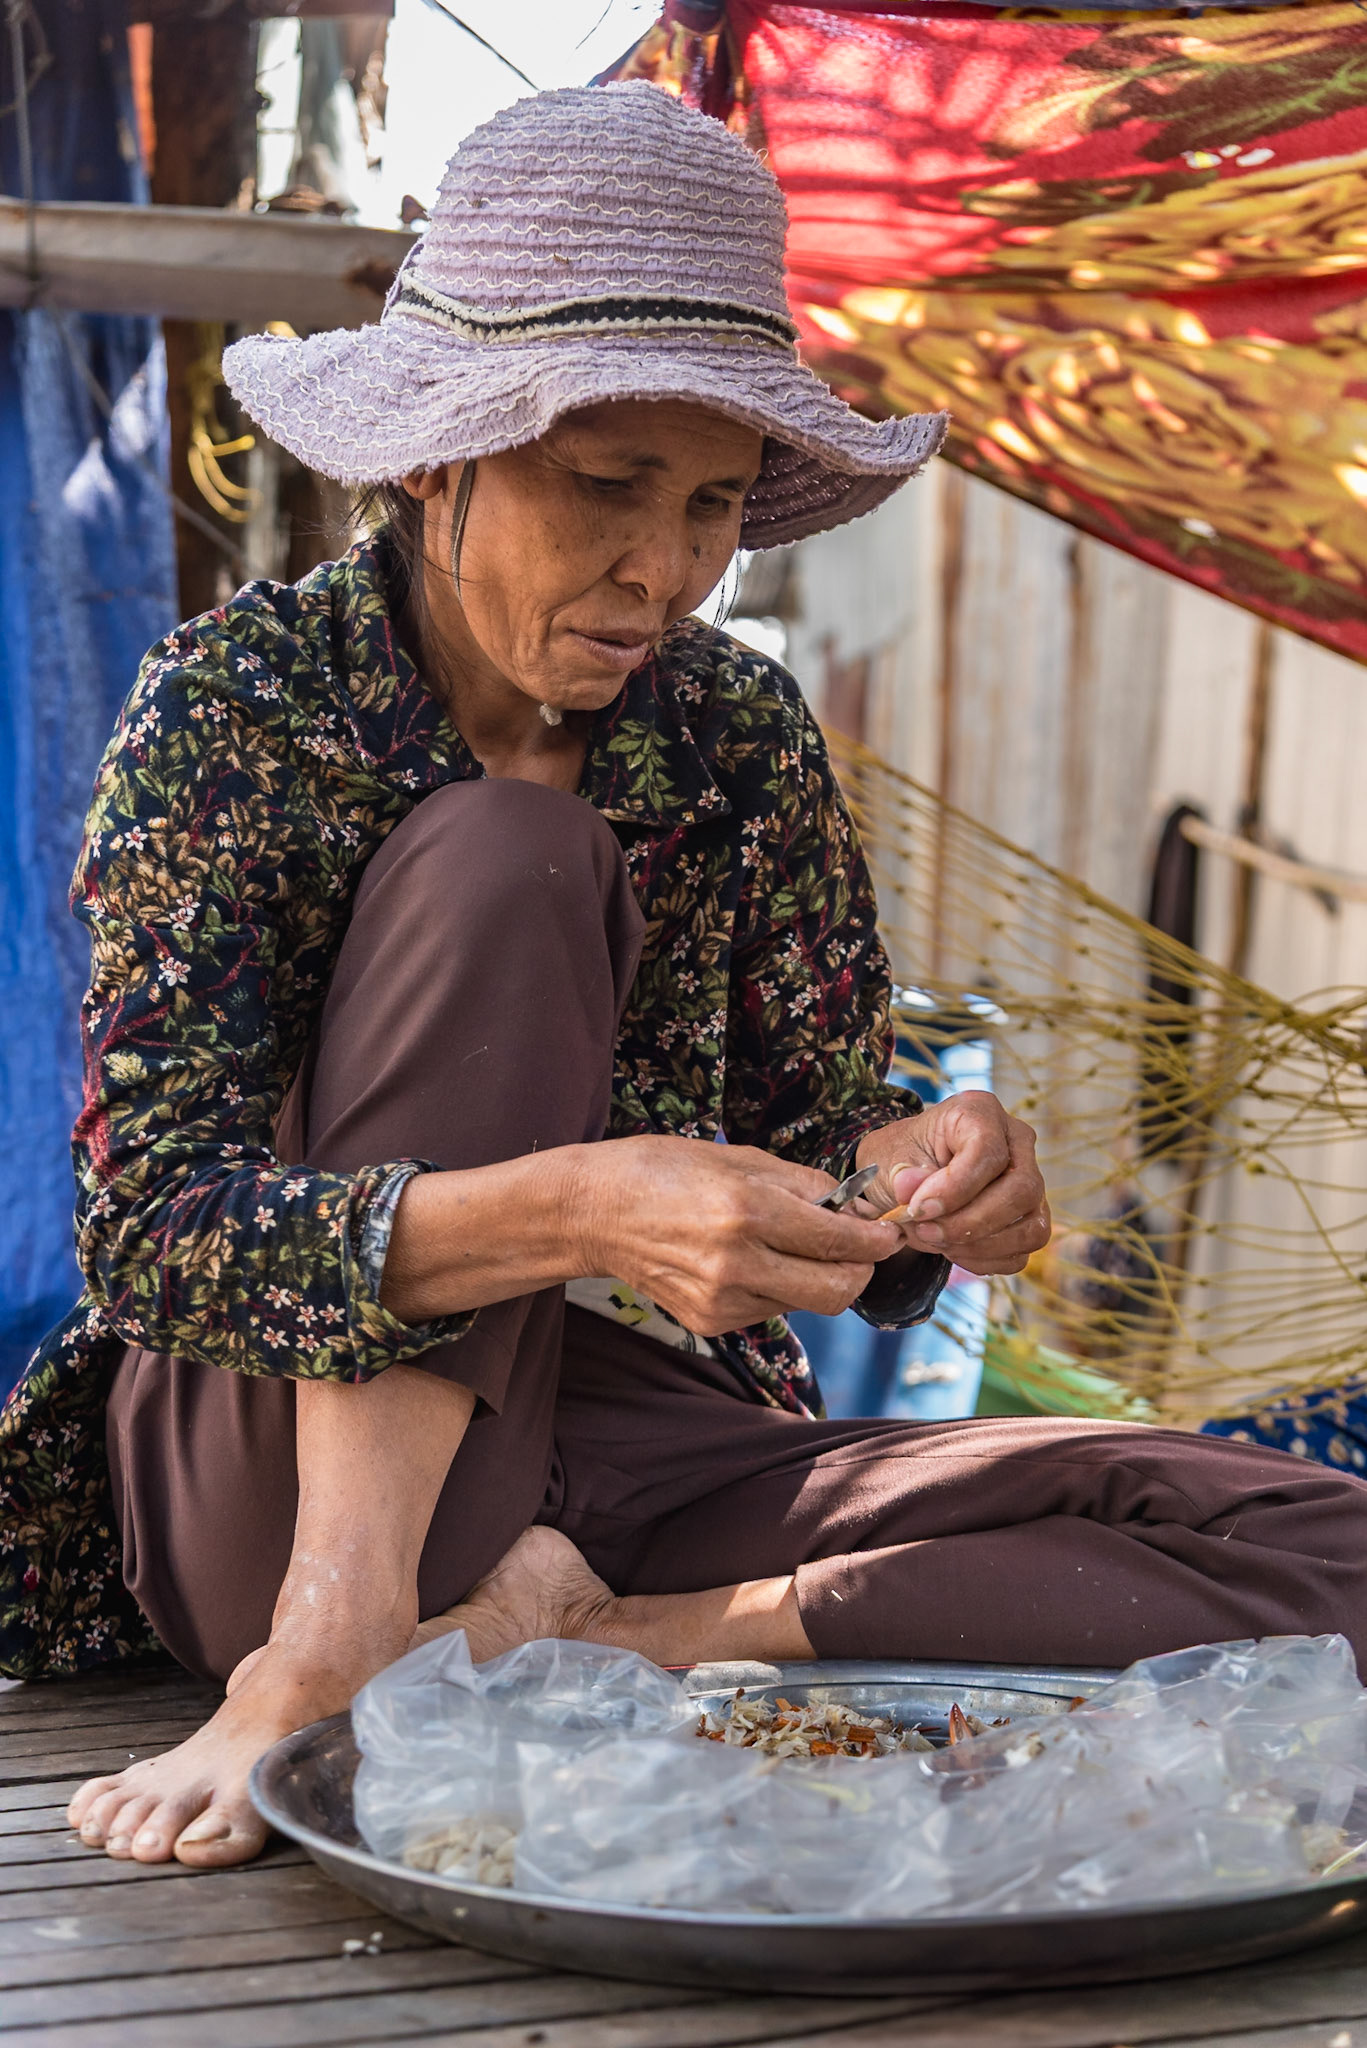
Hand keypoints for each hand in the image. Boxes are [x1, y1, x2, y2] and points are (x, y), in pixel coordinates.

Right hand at [572, 1136, 903, 1335]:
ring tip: (792, 1245)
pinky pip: (770, 1310)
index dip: (877, 1240)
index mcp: (747, 1212)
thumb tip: (851, 1203)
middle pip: (836, 1292)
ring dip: (815, 1277)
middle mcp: (736, 1263)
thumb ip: (801, 1183)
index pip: (839, 1240)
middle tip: (863, 1250)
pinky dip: (778, 1288)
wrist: (593, 1212)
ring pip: (805, 1303)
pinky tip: (752, 1261)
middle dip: (860, 1271)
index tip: (890, 1232)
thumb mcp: (737, 1158)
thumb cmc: (663, 1170)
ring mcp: (720, 1300)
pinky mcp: (708, 1321)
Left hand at [855, 1092, 1048, 1276]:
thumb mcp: (889, 1159)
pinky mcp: (1030, 1218)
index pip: (988, 1151)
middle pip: (1021, 1190)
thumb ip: (900, 1173)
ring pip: (1031, 1227)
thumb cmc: (902, 1160)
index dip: (955, 1187)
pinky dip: (985, 1260)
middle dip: (970, 1222)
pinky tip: (952, 1251)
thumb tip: (911, 1189)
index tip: (918, 1208)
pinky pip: (1022, 1252)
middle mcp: (1017, 1143)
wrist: (907, 1181)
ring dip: (980, 1245)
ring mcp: (1031, 1182)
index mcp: (981, 1112)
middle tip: (926, 1231)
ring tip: (936, 1240)